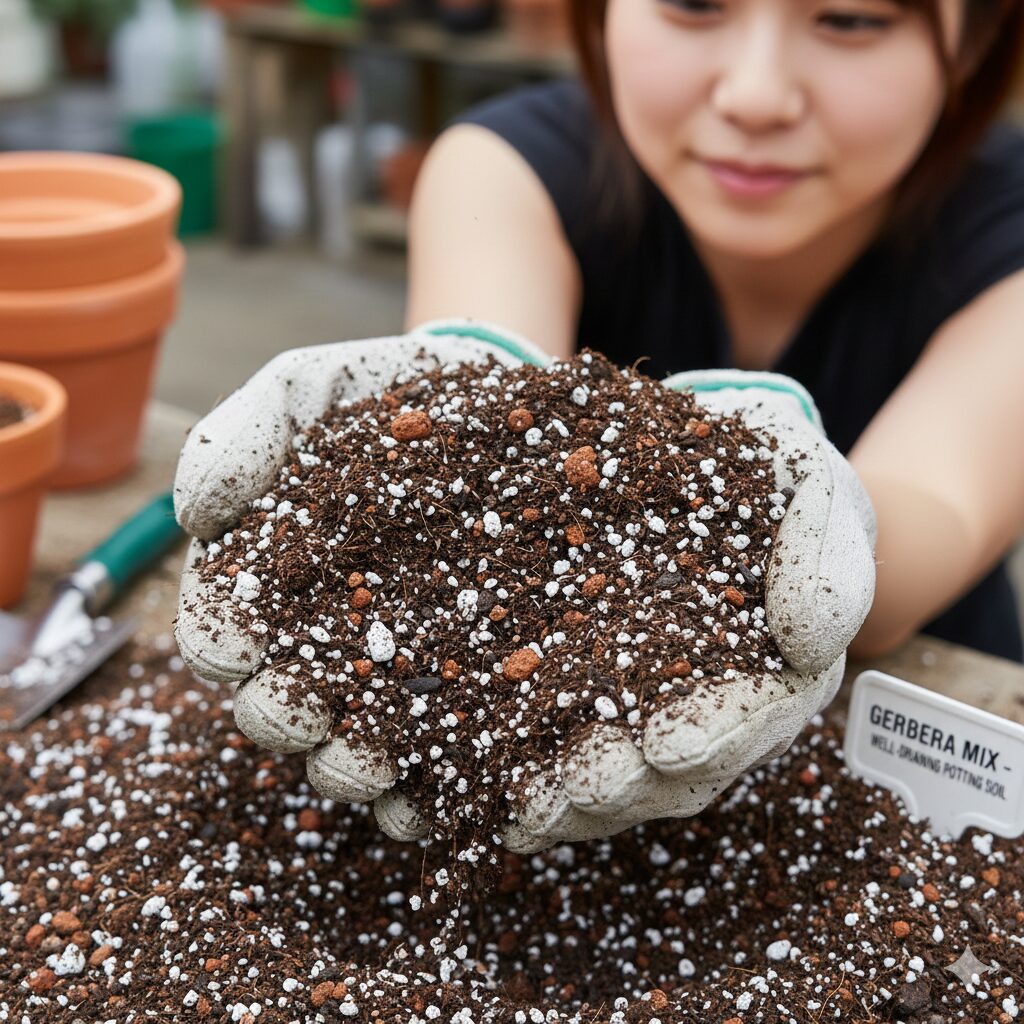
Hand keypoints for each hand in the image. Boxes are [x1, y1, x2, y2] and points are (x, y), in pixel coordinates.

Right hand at [173, 320, 550, 818]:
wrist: (503, 403)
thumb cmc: (394, 395)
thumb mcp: (312, 388)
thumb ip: (244, 432)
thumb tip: (190, 512)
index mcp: (273, 584)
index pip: (222, 635)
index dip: (222, 646)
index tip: (241, 644)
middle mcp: (327, 641)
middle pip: (279, 709)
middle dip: (282, 717)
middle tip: (306, 708)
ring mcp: (399, 673)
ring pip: (352, 752)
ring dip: (351, 766)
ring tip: (376, 759)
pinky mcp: (473, 694)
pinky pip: (443, 764)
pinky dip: (436, 788)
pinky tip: (448, 785)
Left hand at [488, 369, 877, 853]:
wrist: (701, 462)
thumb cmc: (768, 477)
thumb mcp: (811, 488)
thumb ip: (824, 553)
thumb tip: (811, 639)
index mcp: (772, 672)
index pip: (750, 721)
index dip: (712, 736)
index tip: (666, 743)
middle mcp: (709, 707)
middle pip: (671, 769)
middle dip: (624, 783)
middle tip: (578, 783)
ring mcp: (641, 706)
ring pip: (608, 776)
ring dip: (565, 798)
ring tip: (520, 802)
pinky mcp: (577, 691)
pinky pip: (549, 746)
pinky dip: (513, 771)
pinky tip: (474, 788)